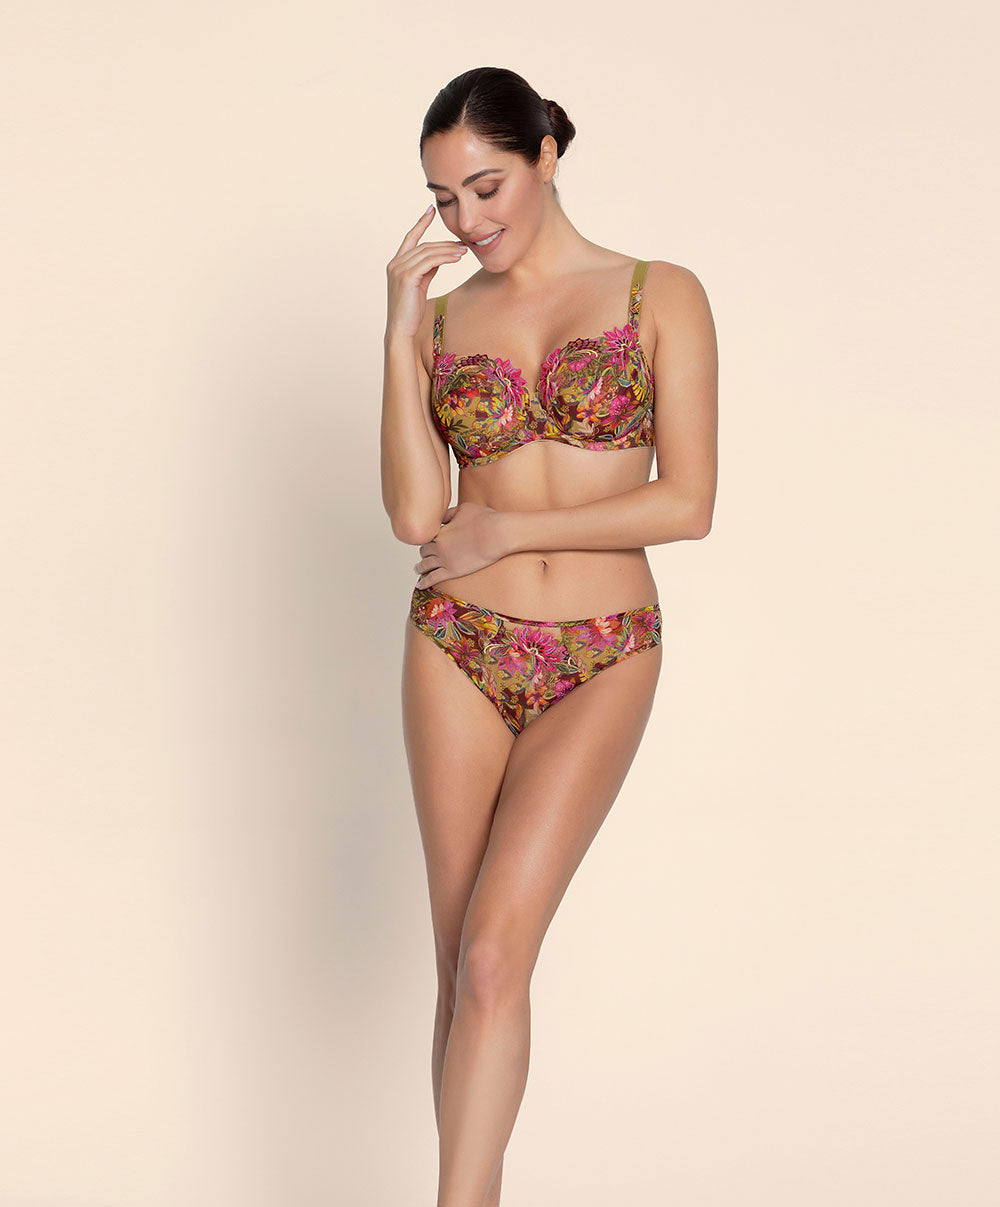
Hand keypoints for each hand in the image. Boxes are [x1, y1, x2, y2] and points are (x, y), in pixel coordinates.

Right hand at [385, 205, 467, 340]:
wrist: (401, 330)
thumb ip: (426, 270)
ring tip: (463, 251)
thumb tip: (439, 258)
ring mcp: (399, 269)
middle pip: (423, 245)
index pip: (410, 238)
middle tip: (462, 244)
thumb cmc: (411, 311)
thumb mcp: (420, 285)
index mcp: (396, 264)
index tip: (430, 210)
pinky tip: (456, 258)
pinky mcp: (407, 277)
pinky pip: (429, 261)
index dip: (421, 223)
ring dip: (448, 250)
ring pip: (427, 252)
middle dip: (444, 243)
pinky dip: (444, 258)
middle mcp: (395, 263)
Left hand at [413, 502, 510, 587]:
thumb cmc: (486, 519)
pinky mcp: (452, 571)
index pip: (427, 537)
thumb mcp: (464, 508)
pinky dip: (424, 582)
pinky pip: (433, 578)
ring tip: (418, 570)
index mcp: (441, 530)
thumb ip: (450, 513)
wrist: (498, 534)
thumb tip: (443, 518)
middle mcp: (439, 546)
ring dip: (420, 568)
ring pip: (425, 565)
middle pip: (424, 551)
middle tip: (423, 557)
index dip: (427, 540)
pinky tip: (420, 584)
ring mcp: (445, 559)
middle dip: (424, 553)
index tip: (428, 543)